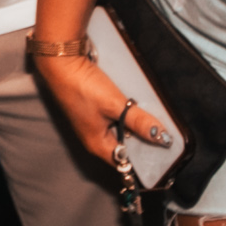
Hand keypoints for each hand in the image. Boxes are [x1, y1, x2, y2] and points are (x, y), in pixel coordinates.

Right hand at [32, 49, 172, 167]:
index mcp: (97, 145)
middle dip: (142, 141)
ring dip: (135, 126)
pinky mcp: (93, 109)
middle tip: (163, 135)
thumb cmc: (84, 88)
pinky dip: (126, 115)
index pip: (125, 163)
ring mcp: (93, 123)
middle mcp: (94, 138)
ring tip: (154, 120)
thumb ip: (139, 121)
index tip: (164, 154)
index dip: (143, 161)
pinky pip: (115, 118)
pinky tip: (135, 106)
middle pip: (124, 147)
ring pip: (121, 131)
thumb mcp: (115, 105)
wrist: (62, 63)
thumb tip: (163, 138)